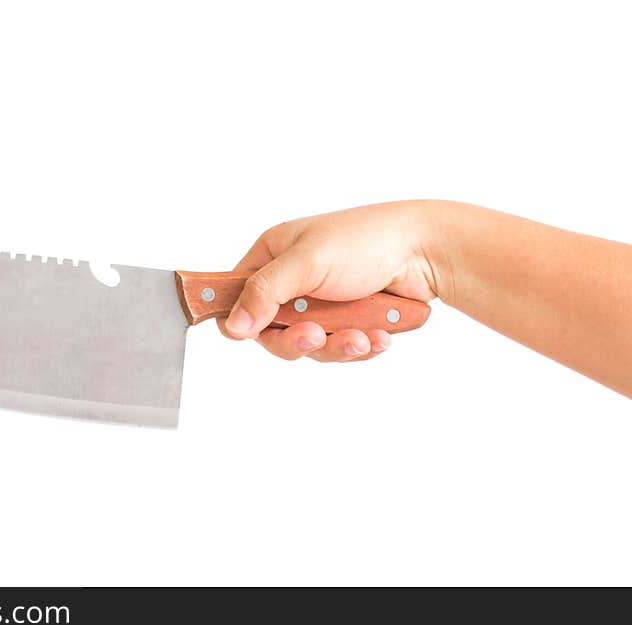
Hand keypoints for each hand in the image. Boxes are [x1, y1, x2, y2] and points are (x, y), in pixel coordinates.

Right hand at [218, 201, 439, 361]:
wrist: (427, 251)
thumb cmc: (367, 240)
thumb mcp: (307, 261)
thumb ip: (265, 292)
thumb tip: (232, 326)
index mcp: (273, 256)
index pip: (236, 295)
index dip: (240, 317)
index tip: (253, 331)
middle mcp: (292, 282)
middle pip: (271, 331)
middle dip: (297, 339)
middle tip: (316, 336)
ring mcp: (320, 304)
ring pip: (308, 346)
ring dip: (336, 346)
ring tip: (362, 337)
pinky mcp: (347, 322)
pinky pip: (339, 348)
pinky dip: (359, 346)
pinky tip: (379, 336)